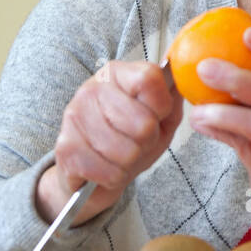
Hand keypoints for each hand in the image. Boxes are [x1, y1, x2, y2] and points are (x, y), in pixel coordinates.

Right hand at [37, 61, 183, 225]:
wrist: (92, 174)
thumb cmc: (130, 140)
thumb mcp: (160, 118)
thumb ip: (173, 99)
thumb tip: (185, 79)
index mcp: (116, 74)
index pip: (149, 79)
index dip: (161, 106)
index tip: (157, 116)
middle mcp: (91, 89)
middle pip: (142, 121)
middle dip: (147, 141)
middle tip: (137, 142)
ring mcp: (75, 117)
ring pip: (127, 150)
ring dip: (131, 162)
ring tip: (121, 156)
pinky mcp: (65, 148)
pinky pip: (108, 171)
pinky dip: (114, 177)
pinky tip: (105, 169)